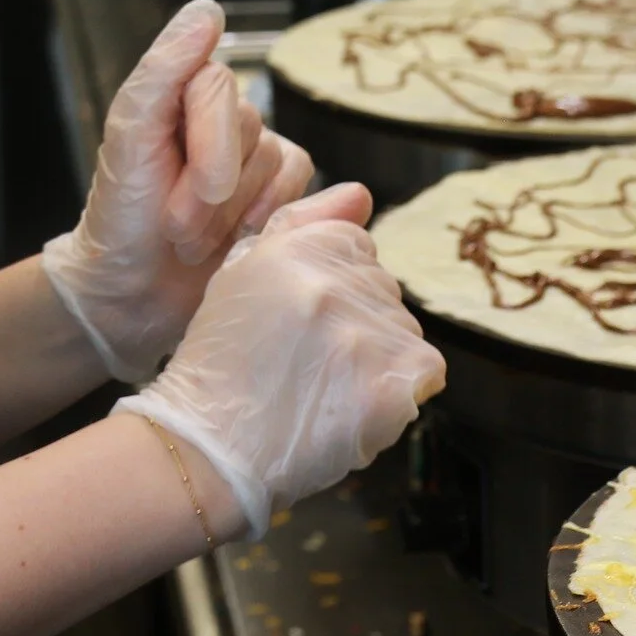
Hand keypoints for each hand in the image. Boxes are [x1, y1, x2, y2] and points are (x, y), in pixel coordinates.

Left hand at [40, 0, 314, 380]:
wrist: (131, 295)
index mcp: (183, 90)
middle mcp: (224, 116)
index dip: (208, 149)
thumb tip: (207, 10)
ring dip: (235, 217)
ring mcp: (255, 157)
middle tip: (176, 228)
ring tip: (195, 243)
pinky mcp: (280, 196)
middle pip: (253, 129)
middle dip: (213, 193)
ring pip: (281, 164)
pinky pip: (307, 189)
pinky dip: (278, 219)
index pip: (222, 88)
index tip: (172, 202)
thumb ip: (164, 68)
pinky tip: (246, 242)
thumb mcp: (127, 136)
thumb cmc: (120, 214)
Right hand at [119, 186, 443, 542]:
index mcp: (299, 247)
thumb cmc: (222, 359)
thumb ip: (301, 224)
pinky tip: (354, 406)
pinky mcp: (389, 387)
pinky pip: (425, 374)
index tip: (301, 320)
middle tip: (308, 359)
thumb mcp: (243, 271)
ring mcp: (365, 335)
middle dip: (359, 322)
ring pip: (405, 332)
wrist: (210, 442)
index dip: (334, 287)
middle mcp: (334, 282)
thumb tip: (361, 194)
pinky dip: (401, 393)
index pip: (359, 246)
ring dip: (379, 359)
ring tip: (326, 387)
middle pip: (385, 290)